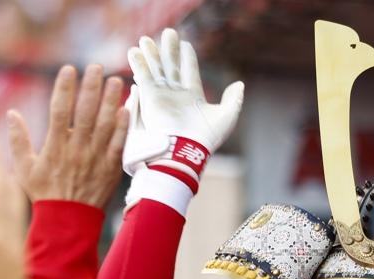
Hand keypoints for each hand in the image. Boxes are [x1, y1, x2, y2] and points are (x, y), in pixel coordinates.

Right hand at [8, 64, 128, 208]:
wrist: (67, 220)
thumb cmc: (44, 192)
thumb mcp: (23, 168)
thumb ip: (17, 140)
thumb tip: (11, 113)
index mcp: (55, 146)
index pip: (60, 110)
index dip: (64, 88)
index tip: (68, 69)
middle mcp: (77, 149)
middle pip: (86, 112)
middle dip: (91, 87)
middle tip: (96, 67)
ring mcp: (95, 157)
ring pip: (106, 124)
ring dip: (111, 100)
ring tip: (115, 81)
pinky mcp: (110, 167)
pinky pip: (119, 144)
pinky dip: (123, 127)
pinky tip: (126, 110)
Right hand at [122, 28, 243, 175]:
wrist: (185, 150)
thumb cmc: (207, 137)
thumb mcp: (227, 116)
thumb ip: (234, 99)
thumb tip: (239, 84)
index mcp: (193, 98)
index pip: (190, 72)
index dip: (187, 58)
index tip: (186, 44)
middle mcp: (176, 96)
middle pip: (171, 67)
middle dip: (169, 51)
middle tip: (168, 33)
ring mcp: (162, 97)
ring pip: (156, 70)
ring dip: (151, 54)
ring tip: (146, 39)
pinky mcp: (150, 98)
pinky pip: (143, 77)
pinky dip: (139, 64)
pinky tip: (134, 50)